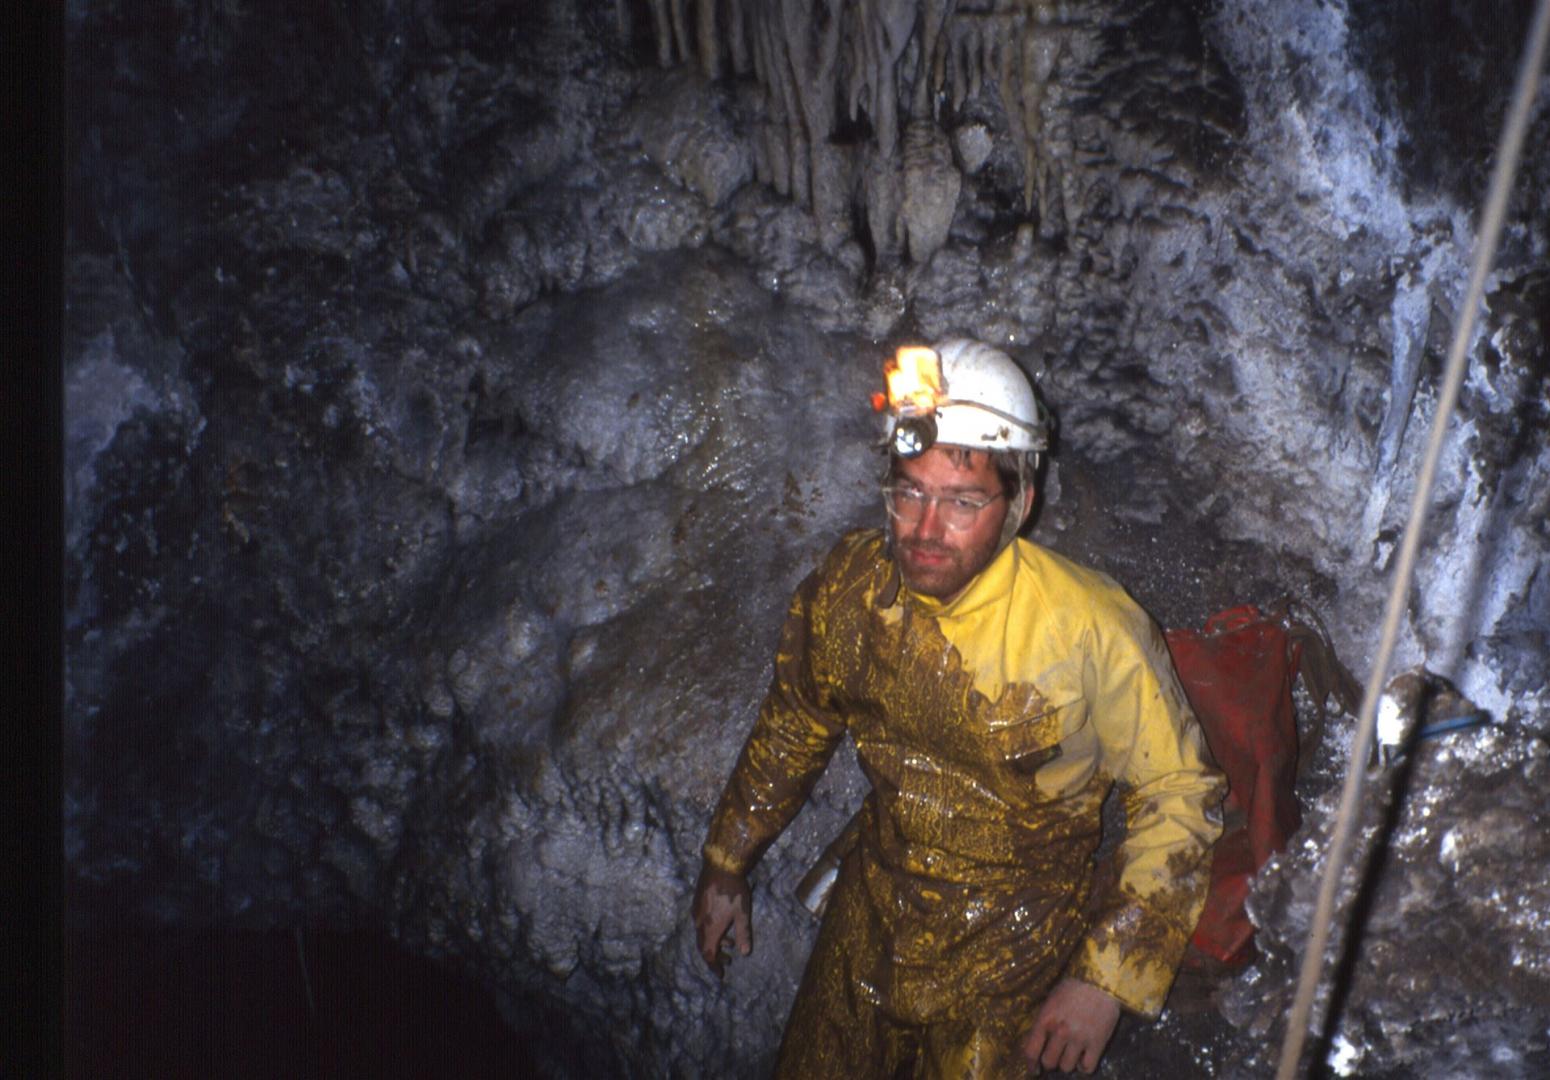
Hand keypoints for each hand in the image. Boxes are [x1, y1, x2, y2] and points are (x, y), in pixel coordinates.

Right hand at [692, 860, 751, 977]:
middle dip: (715, 955)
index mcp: (710, 928)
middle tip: (728, 961)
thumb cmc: (734, 890)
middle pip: (703, 946)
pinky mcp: (696, 902)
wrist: (720, 864)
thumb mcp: (742, 913)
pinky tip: (722, 924)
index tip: (721, 974)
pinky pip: (701, 923)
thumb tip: (744, 952)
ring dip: (714, 942)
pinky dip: (710, 930)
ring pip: (702, 934)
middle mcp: (700, 922)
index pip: (708, 954)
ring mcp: (696, 912)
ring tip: (729, 944)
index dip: (714, 966)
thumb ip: (743, 934)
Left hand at [1021, 977, 1121, 1074]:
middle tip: (1055, 1056)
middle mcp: (1060, 1032)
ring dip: (1067, 1063)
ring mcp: (1079, 1039)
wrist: (1101, 981)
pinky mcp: (1097, 1043)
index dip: (1030, 1065)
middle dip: (1050, 1062)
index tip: (1034, 1069)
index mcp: (1046, 1019)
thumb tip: (1038, 1040)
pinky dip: (1084, 1066)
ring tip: (1071, 1054)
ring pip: (1066, 1067)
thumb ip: (1044, 1019)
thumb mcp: (1052, 999)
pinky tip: (1084, 1058)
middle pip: (1049, 1062)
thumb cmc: (1074, 987)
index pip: (1031, 1051)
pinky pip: (1087, 1068)